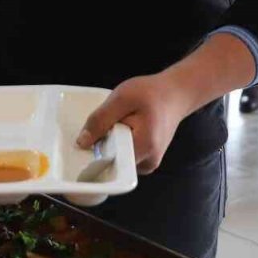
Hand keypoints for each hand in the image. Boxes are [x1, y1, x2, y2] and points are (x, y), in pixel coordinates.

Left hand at [77, 73, 195, 175]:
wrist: (175, 94)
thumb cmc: (151, 93)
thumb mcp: (121, 98)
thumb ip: (101, 119)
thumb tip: (82, 143)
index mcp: (143, 148)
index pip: (109, 162)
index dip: (93, 152)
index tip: (86, 141)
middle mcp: (148, 162)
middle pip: (112, 162)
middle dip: (102, 146)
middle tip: (104, 126)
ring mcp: (148, 164)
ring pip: (117, 160)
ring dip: (110, 144)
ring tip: (116, 125)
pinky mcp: (147, 160)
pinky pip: (124, 157)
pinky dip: (118, 145)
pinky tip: (121, 130)